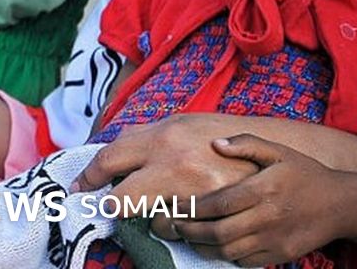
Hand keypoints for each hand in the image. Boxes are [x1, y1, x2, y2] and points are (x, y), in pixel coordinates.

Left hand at [71, 114, 258, 231]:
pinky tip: (188, 218)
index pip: (110, 159)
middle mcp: (176, 165)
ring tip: (165, 209)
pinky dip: (180, 230)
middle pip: (120, 201)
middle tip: (112, 206)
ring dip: (152, 220)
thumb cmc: (226, 134)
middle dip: (114, 206)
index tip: (80, 188)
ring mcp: (194, 195)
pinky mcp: (211, 218)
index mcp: (166, 136)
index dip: (89, 177)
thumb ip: (148, 134)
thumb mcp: (185, 121)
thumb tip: (114, 146)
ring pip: (151, 224)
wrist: (276, 154)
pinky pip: (179, 235)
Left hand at [170, 134, 346, 266]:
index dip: (192, 209)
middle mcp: (268, 216)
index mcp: (265, 188)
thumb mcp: (279, 151)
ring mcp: (273, 239)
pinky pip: (243, 262)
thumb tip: (215, 144)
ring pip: (227, 252)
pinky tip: (214, 246)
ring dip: (201, 247)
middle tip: (173, 226)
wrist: (339, 204)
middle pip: (217, 232)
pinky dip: (224, 256)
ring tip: (188, 237)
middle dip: (189, 232)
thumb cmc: (305, 174)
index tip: (176, 207)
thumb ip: (247, 143)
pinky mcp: (278, 255)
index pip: (218, 204)